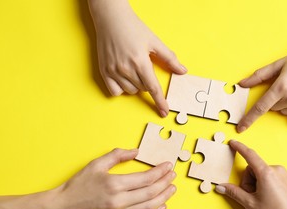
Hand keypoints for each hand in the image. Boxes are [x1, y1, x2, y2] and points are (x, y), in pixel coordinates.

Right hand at [52, 148, 175, 208]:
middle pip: (151, 192)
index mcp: (115, 184)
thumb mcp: (95, 164)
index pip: (146, 178)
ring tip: (172, 189)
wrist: (62, 208)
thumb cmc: (78, 185)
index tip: (168, 166)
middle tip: (173, 175)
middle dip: (165, 183)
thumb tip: (136, 151)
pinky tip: (161, 206)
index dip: (160, 171)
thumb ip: (117, 155)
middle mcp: (120, 201)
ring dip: (164, 197)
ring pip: (149, 207)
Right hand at [88, 0, 186, 116]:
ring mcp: (113, 71)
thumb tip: (182, 71)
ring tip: (132, 68)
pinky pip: (115, 92)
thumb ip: (169, 58)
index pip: (153, 88)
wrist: (111, 19)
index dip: (160, 101)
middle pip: (142, 89)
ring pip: (130, 91)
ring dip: (135, 85)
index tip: (164, 112)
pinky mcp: (104, 72)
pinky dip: (121, 88)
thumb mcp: (154, 41)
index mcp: (140, 62)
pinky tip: (122, 77)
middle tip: (143, 66)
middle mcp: (126, 69)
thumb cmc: (133, 28)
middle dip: (146, 82)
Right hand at [215, 141, 286, 208]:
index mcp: (266, 173)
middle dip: (249, 180)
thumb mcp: (250, 204)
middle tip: (252, 196)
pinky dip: (266, 183)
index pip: (250, 155)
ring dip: (257, 182)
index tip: (233, 143)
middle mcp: (276, 170)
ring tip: (262, 198)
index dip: (240, 148)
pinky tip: (270, 197)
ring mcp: (284, 173)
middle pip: (254, 168)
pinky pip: (271, 175)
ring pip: (262, 172)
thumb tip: (220, 187)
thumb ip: (234, 192)